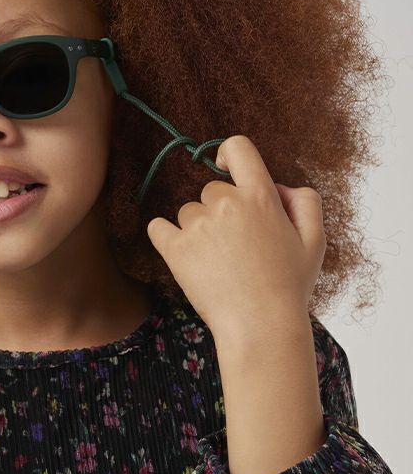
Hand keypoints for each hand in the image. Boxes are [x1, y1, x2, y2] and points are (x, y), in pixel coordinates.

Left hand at [146, 135, 326, 341]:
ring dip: (199, 230)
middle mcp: (226, 203)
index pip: (238, 147)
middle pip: (212, 190)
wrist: (261, 326)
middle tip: (239, 246)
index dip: (230, 154)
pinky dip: (165, 237)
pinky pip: (158, 228)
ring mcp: (198, 225)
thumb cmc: (290, 286)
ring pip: (189, 213)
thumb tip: (276, 186)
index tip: (227, 167)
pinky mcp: (175, 249)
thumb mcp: (315, 239)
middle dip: (221, 211)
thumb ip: (303, 201)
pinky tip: (184, 255)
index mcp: (260, 196)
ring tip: (220, 263)